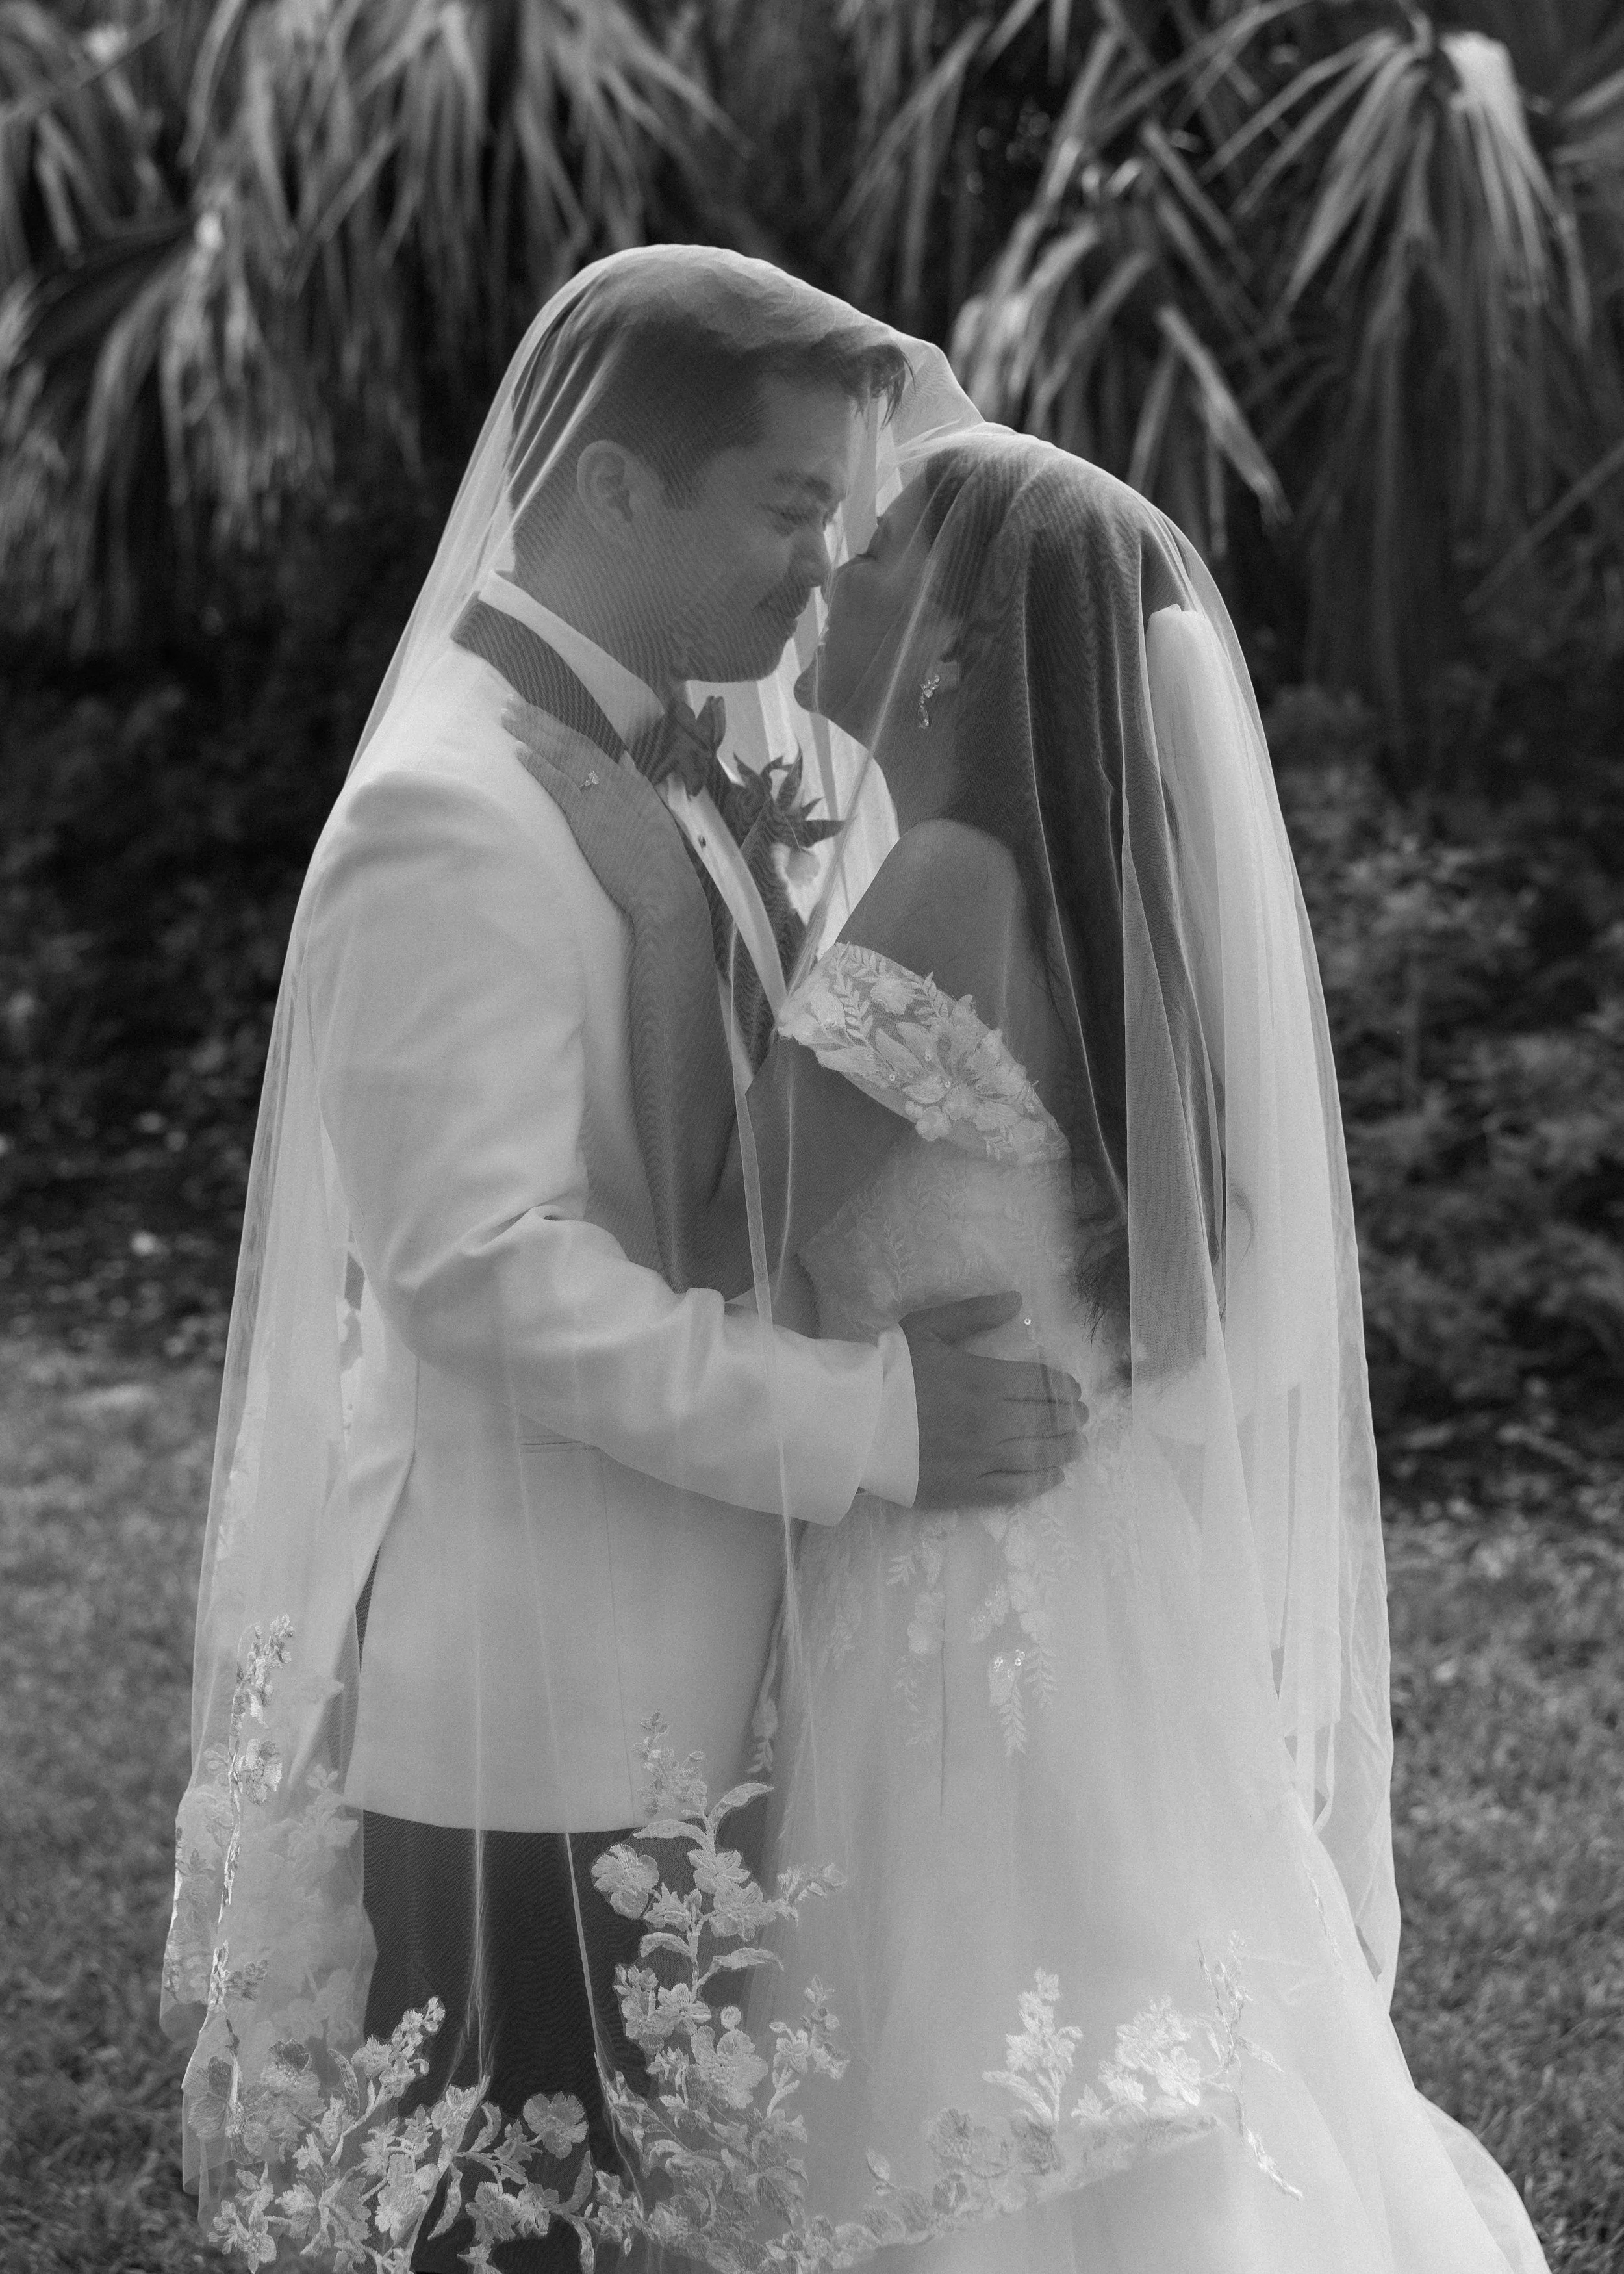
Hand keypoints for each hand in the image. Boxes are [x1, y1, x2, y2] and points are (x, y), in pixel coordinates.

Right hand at [902, 1291, 1084, 1509]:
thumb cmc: (889, 1371)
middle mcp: (991, 1422)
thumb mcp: (928, 1327)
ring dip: (1064, 1448)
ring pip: (1039, 1455)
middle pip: (1047, 1421)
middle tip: (1082, 1418)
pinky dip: (1041, 1482)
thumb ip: (974, 1313)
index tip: (1074, 1390)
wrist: (853, 1422)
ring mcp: (980, 1458)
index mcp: (985, 1380)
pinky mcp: (966, 1489)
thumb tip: (1017, 1300)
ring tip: (1076, 1444)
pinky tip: (1055, 1475)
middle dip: (1071, 1418)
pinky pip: (1016, 1488)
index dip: (1064, 1388)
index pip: (1042, 1385)